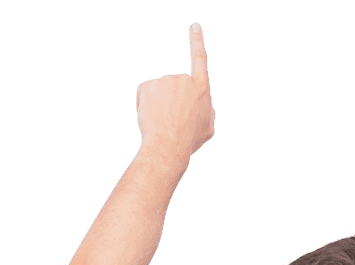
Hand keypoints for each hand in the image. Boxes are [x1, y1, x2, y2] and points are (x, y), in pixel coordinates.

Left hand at [136, 23, 215, 163]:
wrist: (168, 147)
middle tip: (174, 121)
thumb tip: (200, 102)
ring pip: (160, 91)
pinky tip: (152, 118)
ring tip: (163, 122)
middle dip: (173, 101)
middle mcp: (183, 79)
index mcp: (201, 88)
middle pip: (175, 86)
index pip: (200, 59)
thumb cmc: (189, 140)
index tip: (194, 27)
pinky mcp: (149, 85)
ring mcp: (165, 81)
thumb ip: (206, 109)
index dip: (197, 42)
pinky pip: (147, 94)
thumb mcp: (208, 127)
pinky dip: (147, 105)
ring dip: (160, 104)